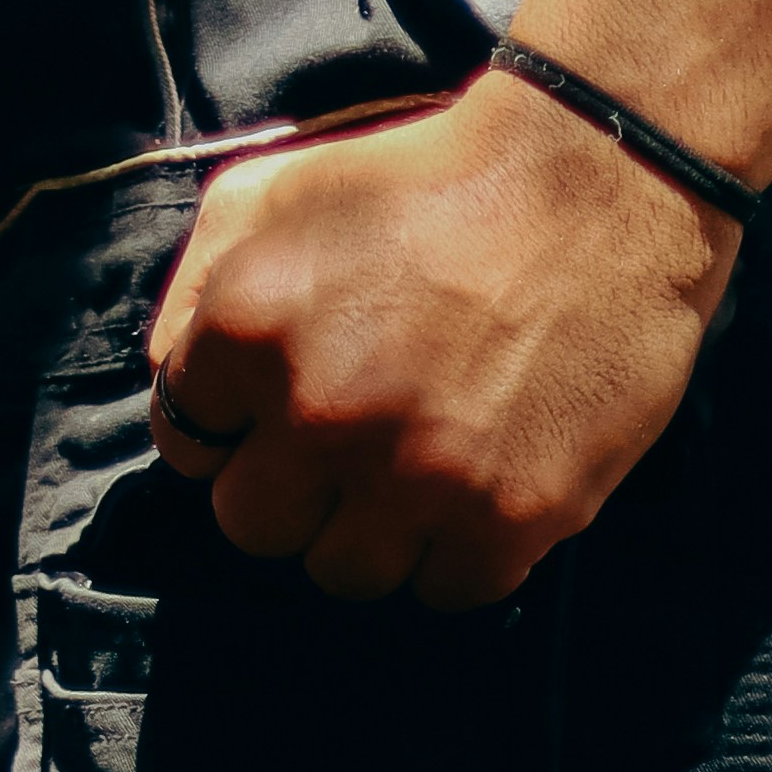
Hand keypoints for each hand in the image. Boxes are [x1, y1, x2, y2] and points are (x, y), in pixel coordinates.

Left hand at [144, 72, 735, 611]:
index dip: (235, 427)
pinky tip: (478, 489)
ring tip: (416, 469)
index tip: (281, 406)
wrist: (597, 181)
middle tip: (349, 445)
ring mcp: (414, 478)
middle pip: (254, 529)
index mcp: (249, 328)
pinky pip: (444, 592)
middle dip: (293, 490)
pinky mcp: (503, 520)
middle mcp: (320, 414)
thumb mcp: (279, 189)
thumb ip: (199, 285)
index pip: (185, 444)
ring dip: (372, 533)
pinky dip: (457, 554)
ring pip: (345, 575)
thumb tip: (174, 384)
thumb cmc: (427, 180)